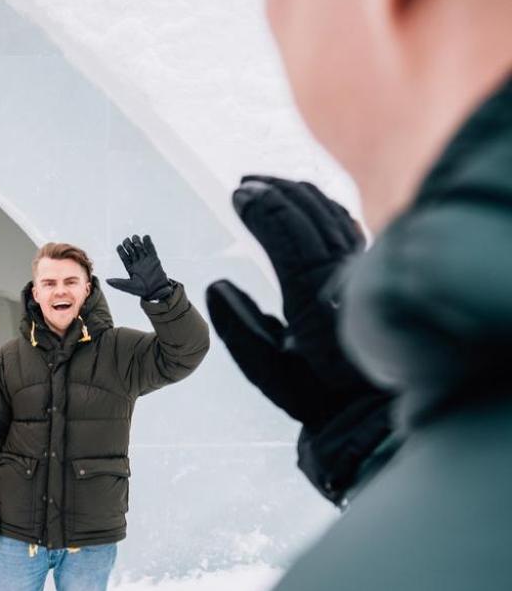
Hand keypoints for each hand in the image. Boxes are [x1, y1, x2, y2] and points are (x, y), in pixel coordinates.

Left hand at [106, 233, 174, 301]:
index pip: (124, 257)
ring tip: (134, 238)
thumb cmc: (142, 290)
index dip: (121, 251)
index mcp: (130, 268)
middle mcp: (138, 263)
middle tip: (127, 241)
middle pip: (131, 251)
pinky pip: (151, 249)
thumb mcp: (128, 286)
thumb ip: (118, 283)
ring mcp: (146, 260)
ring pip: (140, 248)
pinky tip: (145, 237)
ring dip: (137, 242)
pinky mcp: (154, 259)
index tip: (119, 246)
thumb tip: (106, 281)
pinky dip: (148, 243)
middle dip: (128, 244)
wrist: (156, 291)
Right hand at [205, 176, 393, 502]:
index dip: (261, 209)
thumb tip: (218, 284)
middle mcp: (340, 277)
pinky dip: (322, 206)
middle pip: (309, 216)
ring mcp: (359, 272)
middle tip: (245, 182)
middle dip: (276, 192)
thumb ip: (239, 329)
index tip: (237, 194)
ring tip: (268, 184)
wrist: (372, 409)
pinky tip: (307, 201)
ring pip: (330, 216)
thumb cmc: (316, 395)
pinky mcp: (367, 273)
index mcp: (313, 298)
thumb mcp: (268, 372)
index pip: (287, 236)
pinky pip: (345, 226)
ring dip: (298, 195)